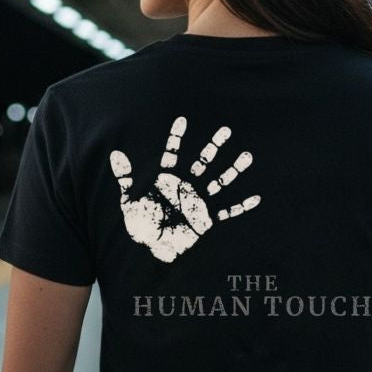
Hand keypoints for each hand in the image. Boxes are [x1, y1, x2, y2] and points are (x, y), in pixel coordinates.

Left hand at [109, 116, 260, 263]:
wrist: (151, 251)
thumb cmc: (140, 227)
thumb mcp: (129, 202)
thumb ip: (125, 179)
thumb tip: (115, 153)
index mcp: (167, 181)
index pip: (173, 154)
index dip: (177, 137)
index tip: (182, 119)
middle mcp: (185, 187)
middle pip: (203, 162)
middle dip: (214, 146)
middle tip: (226, 130)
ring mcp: (198, 201)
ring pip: (219, 181)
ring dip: (233, 170)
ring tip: (247, 156)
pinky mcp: (206, 219)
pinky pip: (227, 211)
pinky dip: (241, 206)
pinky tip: (256, 198)